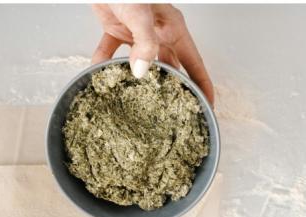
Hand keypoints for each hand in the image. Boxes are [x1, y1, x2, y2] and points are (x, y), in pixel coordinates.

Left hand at [91, 4, 213, 104]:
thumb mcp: (141, 14)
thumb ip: (144, 44)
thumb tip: (142, 72)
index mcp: (173, 28)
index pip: (194, 63)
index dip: (202, 85)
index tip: (208, 106)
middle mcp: (158, 32)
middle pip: (169, 67)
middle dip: (170, 90)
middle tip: (170, 113)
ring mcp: (137, 31)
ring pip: (140, 62)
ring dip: (134, 79)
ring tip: (133, 102)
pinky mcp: (116, 27)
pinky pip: (110, 51)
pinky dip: (103, 62)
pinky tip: (98, 72)